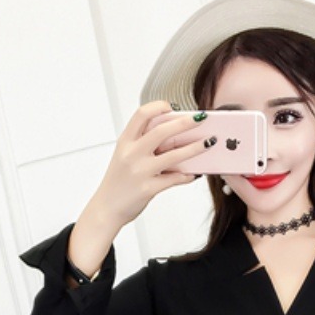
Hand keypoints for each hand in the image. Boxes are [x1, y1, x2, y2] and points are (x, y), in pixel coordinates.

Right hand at [87, 100, 209, 229]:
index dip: (159, 106)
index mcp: (125, 141)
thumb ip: (143, 143)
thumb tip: (173, 135)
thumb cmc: (118, 182)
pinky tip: (194, 174)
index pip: (142, 114)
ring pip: (174, 155)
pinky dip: (186, 176)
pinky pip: (174, 179)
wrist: (106, 208)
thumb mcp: (124, 156)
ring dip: (194, 148)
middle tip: (201, 118)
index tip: (172, 107)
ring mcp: (140, 171)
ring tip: (208, 143)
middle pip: (162, 131)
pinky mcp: (148, 189)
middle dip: (185, 122)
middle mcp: (131, 154)